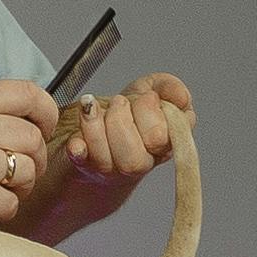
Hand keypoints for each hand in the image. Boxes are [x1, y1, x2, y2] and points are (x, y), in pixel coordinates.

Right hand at [0, 79, 62, 231]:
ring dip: (21, 185)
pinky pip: (11, 203)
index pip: (27, 93)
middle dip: (35, 158)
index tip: (43, 129)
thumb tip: (28, 126)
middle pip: (32, 137)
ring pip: (28, 171)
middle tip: (19, 172)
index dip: (46, 113)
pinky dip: (2, 209)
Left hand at [25, 73, 193, 235]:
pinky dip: (78, 148)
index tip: (146, 97)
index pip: (162, 138)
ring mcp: (110, 169)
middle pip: (134, 157)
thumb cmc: (126, 115)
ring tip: (90, 107)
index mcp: (163, 146)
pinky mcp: (83, 167)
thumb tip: (180, 98)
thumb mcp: (149, 91)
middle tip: (117, 103)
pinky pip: (80, 162)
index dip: (150, 112)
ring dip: (95, 126)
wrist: (96, 136)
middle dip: (120, 119)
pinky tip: (76, 140)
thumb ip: (168, 87)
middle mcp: (138, 163)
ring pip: (106, 160)